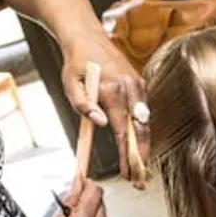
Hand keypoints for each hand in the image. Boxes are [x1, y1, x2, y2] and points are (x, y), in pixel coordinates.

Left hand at [63, 41, 149, 185]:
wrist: (87, 37)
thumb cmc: (77, 62)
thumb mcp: (70, 84)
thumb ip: (83, 105)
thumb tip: (101, 123)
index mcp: (113, 89)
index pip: (122, 130)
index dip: (126, 154)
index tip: (128, 172)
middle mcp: (130, 87)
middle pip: (141, 130)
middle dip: (142, 156)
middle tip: (141, 179)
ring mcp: (138, 85)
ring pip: (146, 122)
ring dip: (144, 145)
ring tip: (140, 167)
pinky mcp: (140, 83)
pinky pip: (144, 111)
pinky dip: (143, 130)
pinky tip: (138, 145)